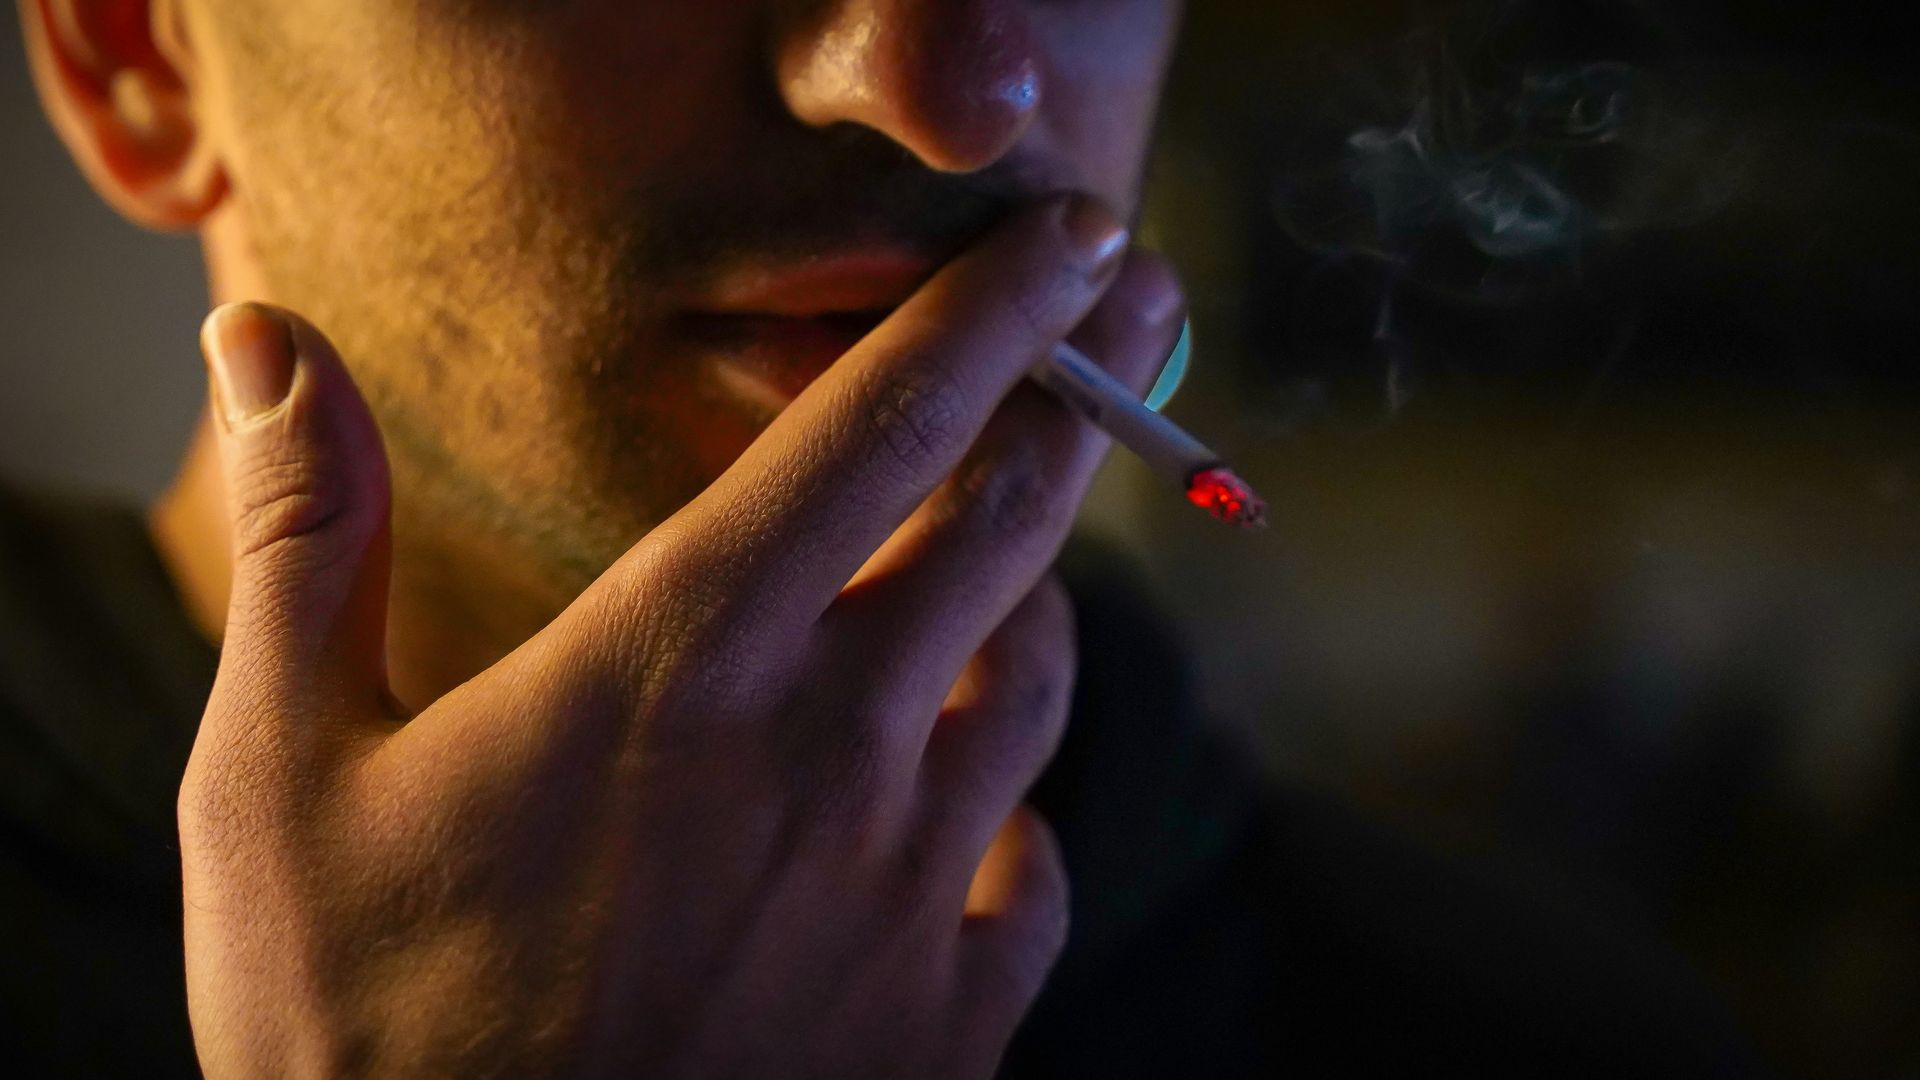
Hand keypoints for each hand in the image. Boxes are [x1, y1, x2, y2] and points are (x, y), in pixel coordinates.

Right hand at [178, 194, 1185, 1077]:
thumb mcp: (280, 782)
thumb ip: (308, 545)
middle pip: (1009, 524)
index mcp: (680, 665)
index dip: (989, 310)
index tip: (1062, 235)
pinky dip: (1022, 822)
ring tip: (1004, 577)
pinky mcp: (953, 1023)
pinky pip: (1041, 874)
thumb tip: (268, 343)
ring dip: (1033, 603)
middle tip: (1114, 336)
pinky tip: (975, 831)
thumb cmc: (363, 1039)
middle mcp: (832, 752)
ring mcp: (914, 893)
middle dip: (1071, 407)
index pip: (877, 427)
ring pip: (1041, 684)